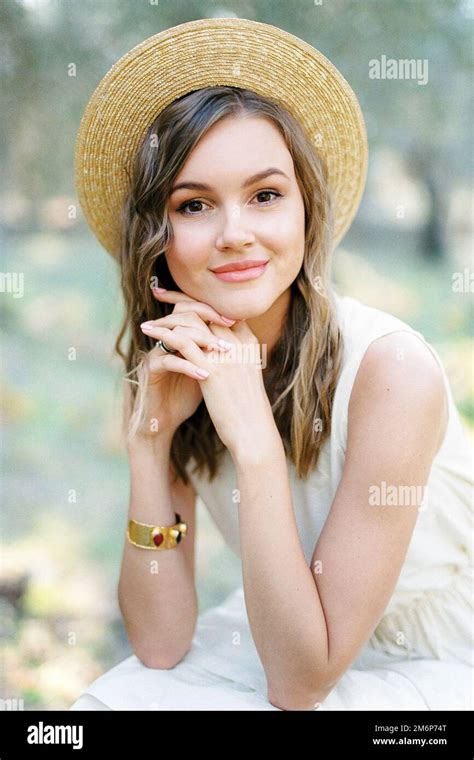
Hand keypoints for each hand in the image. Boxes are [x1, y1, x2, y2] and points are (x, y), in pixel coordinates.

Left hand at [149, 289, 277, 455]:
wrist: (253, 432)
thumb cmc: (248, 409)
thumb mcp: (245, 376)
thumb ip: (233, 357)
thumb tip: (216, 349)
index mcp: (248, 342)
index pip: (221, 309)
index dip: (199, 299)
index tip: (179, 294)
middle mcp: (238, 343)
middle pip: (205, 309)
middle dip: (179, 299)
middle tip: (158, 292)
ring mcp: (225, 354)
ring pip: (191, 321)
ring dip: (165, 318)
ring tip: (148, 323)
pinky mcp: (211, 369)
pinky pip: (182, 341)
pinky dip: (163, 333)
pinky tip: (148, 331)